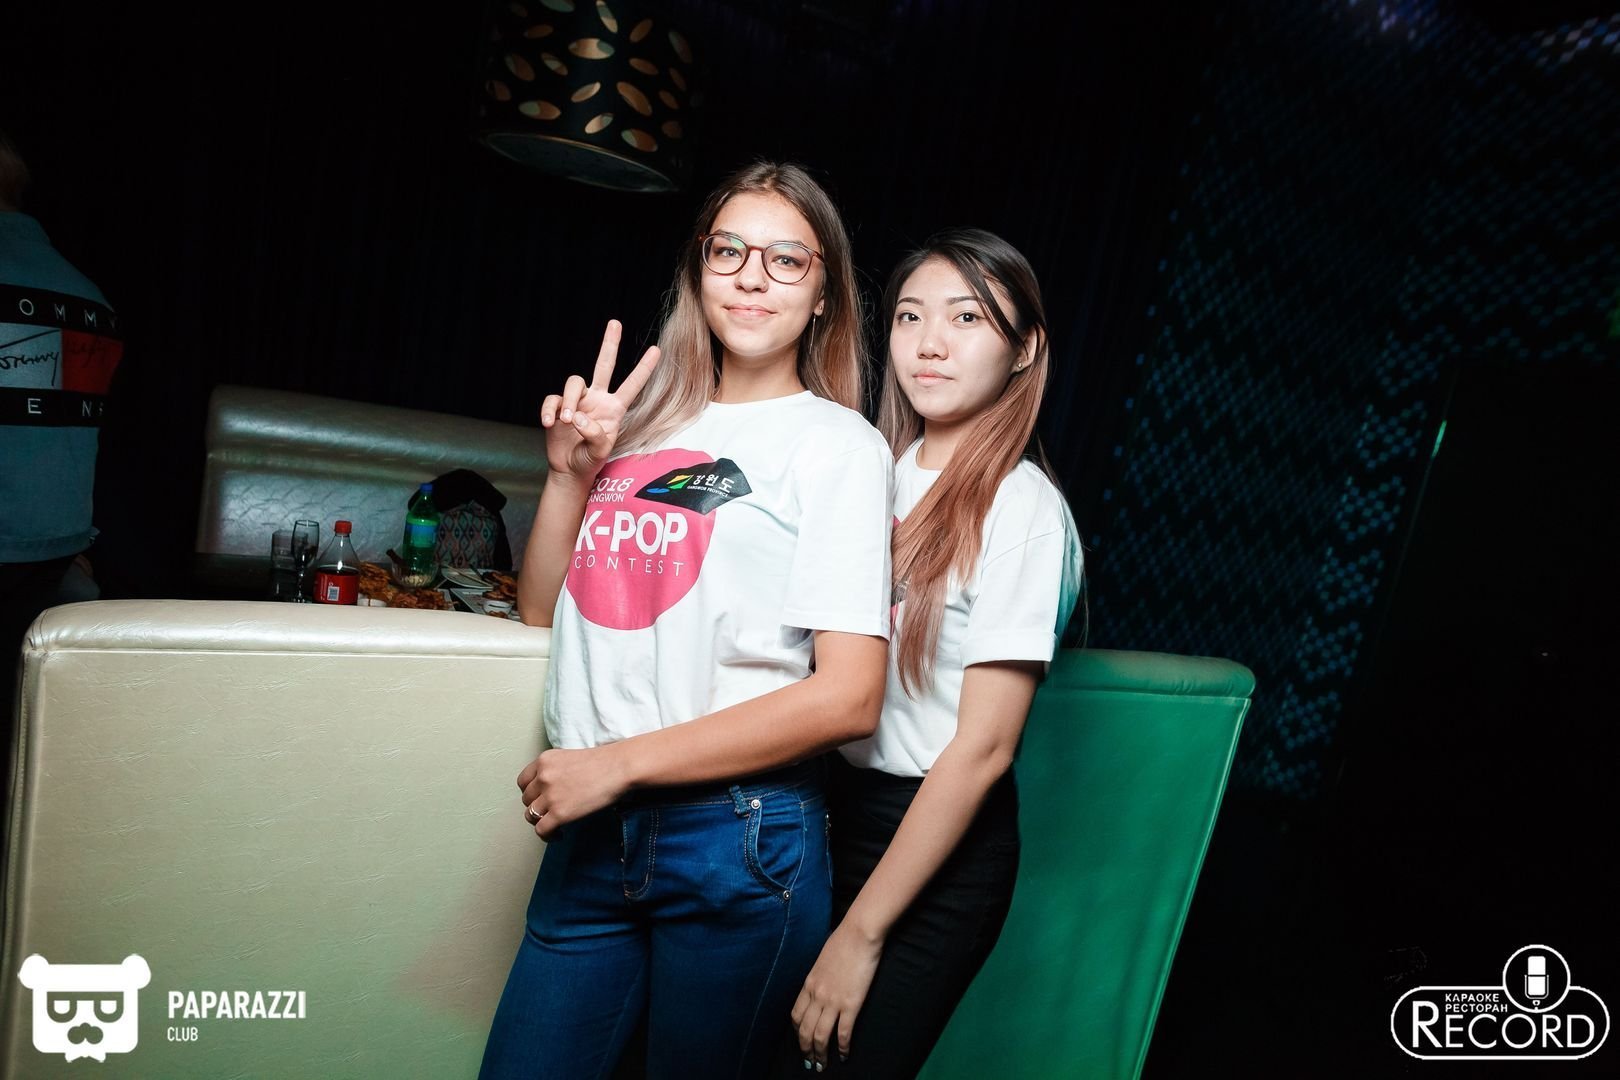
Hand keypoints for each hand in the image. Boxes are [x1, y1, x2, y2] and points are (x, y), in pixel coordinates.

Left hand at [516, 745, 631, 838]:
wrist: (620, 767)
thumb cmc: (604, 762)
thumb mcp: (570, 757)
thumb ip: (555, 770)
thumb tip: (553, 789)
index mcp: (544, 760)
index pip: (523, 781)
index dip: (530, 792)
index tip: (539, 798)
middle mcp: (543, 776)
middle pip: (526, 799)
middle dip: (537, 806)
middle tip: (551, 811)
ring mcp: (550, 795)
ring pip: (530, 815)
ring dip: (540, 821)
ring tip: (554, 824)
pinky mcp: (560, 813)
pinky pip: (541, 830)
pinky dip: (547, 836)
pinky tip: (558, 835)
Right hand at [540, 320, 659, 483]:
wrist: (569, 469)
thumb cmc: (589, 460)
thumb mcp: (599, 451)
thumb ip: (594, 434)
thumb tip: (578, 417)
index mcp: (615, 409)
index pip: (632, 385)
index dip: (643, 368)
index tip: (657, 350)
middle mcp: (598, 399)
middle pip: (604, 365)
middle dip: (610, 344)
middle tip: (615, 323)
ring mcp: (578, 401)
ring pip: (574, 383)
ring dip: (570, 401)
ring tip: (567, 421)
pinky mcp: (558, 406)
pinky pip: (552, 400)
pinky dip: (549, 410)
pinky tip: (549, 423)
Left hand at [790, 921, 884, 1069]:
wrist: (859, 934)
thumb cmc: (843, 940)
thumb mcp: (823, 958)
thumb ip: (820, 974)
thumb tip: (822, 982)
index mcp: (809, 983)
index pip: (796, 1015)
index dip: (797, 1032)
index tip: (802, 1041)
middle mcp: (817, 995)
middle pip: (805, 1030)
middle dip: (806, 1050)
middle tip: (810, 1062)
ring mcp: (833, 1001)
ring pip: (821, 1036)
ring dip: (820, 1054)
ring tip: (823, 1065)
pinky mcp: (851, 1004)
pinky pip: (843, 1032)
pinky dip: (843, 1047)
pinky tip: (844, 1055)